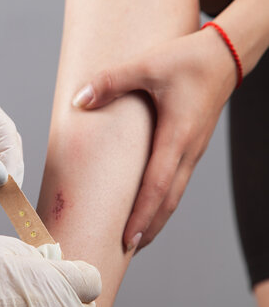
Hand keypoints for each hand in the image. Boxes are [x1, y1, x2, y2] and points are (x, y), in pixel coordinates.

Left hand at [72, 28, 237, 251]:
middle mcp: (188, 150)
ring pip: (174, 195)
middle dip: (148, 229)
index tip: (127, 240)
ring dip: (156, 218)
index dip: (142, 215)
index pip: (157, 186)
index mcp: (177, 136)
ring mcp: (192, 151)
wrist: (226, 55)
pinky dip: (163, 201)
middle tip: (125, 251)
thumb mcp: (147, 65)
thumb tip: (79, 100)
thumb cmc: (188, 59)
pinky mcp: (191, 146)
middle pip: (168, 201)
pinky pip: (177, 182)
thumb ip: (111, 82)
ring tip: (135, 239)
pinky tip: (149, 207)